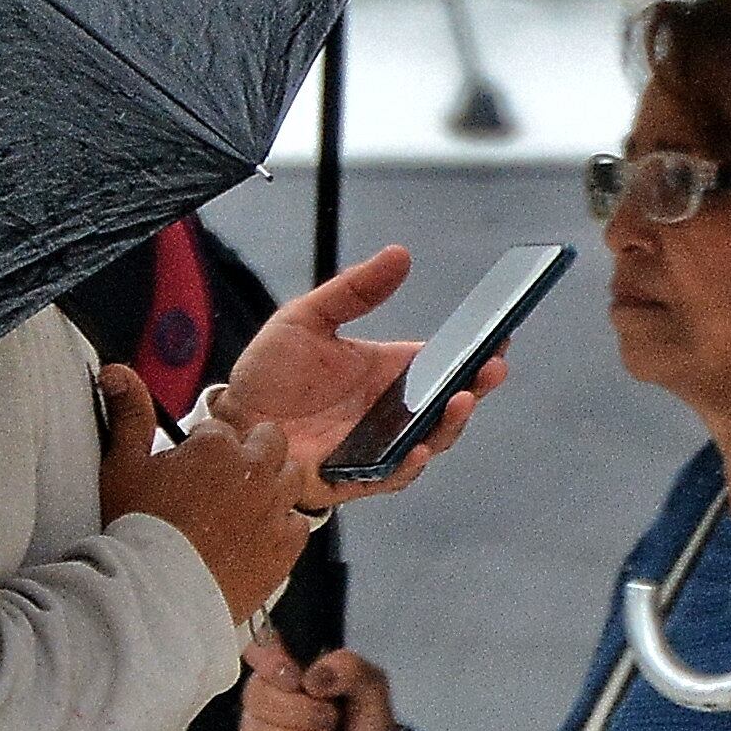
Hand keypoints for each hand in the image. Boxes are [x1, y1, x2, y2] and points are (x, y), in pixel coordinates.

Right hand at [95, 365, 308, 621]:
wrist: (156, 599)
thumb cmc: (135, 532)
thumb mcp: (122, 468)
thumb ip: (128, 414)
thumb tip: (116, 371)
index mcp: (217, 445)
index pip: (218, 429)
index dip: (200, 449)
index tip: (186, 471)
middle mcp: (255, 469)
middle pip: (268, 441)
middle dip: (249, 453)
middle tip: (218, 483)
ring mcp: (274, 508)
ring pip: (290, 477)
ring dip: (270, 486)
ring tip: (238, 509)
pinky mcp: (285, 546)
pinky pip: (297, 523)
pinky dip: (280, 528)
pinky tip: (252, 539)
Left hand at [220, 245, 505, 509]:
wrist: (230, 420)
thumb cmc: (270, 370)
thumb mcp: (308, 318)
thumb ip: (354, 290)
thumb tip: (400, 253)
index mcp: (388, 372)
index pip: (443, 365)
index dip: (475, 355)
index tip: (499, 337)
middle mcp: (390, 412)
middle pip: (446, 405)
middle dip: (475, 389)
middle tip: (491, 369)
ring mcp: (376, 446)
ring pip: (429, 442)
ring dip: (449, 425)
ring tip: (459, 403)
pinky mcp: (353, 477)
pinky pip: (391, 476)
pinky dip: (408, 465)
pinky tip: (417, 448)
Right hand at [235, 637, 406, 730]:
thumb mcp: (373, 691)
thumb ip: (350, 669)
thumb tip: (311, 678)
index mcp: (293, 668)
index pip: (259, 646)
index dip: (270, 660)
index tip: (297, 679)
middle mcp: (266, 695)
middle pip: (256, 692)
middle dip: (302, 712)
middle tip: (331, 722)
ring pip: (258, 730)